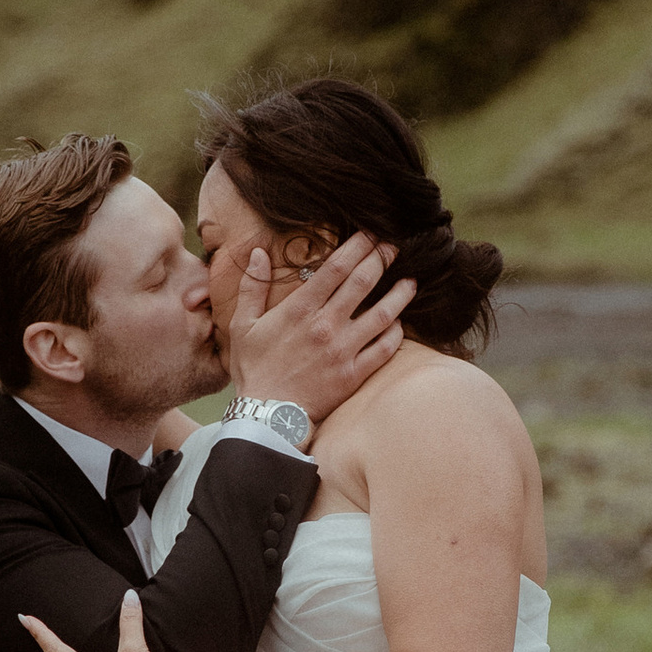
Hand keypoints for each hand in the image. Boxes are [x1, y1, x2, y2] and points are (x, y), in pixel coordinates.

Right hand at [233, 230, 411, 420]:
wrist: (267, 416)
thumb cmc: (254, 370)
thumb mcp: (242, 325)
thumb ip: (252, 287)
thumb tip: (258, 254)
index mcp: (299, 310)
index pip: (336, 268)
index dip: (356, 246)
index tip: (369, 234)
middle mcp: (326, 325)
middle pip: (363, 282)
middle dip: (381, 259)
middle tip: (393, 247)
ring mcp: (343, 351)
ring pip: (383, 314)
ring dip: (399, 294)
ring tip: (410, 282)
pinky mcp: (354, 375)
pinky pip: (384, 349)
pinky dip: (396, 333)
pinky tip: (400, 323)